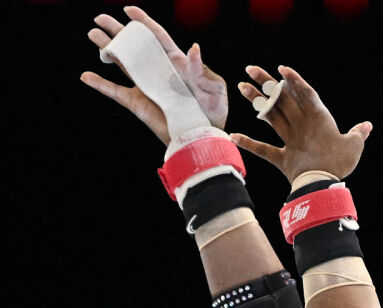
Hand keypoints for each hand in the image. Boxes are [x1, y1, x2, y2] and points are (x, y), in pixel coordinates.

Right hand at [80, 5, 227, 144]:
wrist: (203, 137)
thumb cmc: (213, 112)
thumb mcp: (215, 90)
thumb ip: (202, 70)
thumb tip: (193, 48)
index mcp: (176, 63)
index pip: (158, 37)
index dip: (144, 22)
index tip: (129, 10)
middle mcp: (158, 71)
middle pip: (134, 45)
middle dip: (117, 30)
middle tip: (99, 18)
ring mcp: (146, 86)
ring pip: (122, 63)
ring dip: (106, 48)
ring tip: (92, 34)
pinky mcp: (138, 103)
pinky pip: (115, 92)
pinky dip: (100, 85)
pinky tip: (86, 76)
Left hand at [232, 65, 371, 182]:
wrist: (321, 183)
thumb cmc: (339, 163)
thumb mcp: (354, 146)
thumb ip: (358, 134)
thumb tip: (367, 125)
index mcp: (318, 119)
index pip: (305, 94)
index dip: (294, 80)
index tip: (281, 69)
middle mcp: (301, 125)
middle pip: (281, 100)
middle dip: (266, 82)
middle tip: (251, 69)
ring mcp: (289, 141)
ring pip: (271, 116)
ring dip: (256, 101)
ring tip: (242, 86)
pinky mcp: (282, 158)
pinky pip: (263, 149)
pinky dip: (249, 144)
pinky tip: (233, 136)